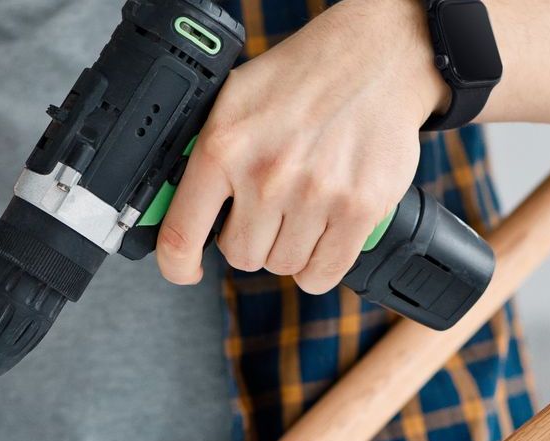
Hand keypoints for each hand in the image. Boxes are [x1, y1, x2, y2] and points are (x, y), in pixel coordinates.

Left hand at [155, 0, 447, 294]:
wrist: (372, 57)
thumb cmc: (302, 78)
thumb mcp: (234, 101)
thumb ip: (206, 154)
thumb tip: (176, 202)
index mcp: (224, 146)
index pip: (181, 235)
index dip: (177, 265)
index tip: (186, 269)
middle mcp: (267, 175)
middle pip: (242, 257)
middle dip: (251, 239)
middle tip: (268, 210)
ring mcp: (315, 196)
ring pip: (284, 265)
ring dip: (290, 247)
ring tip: (302, 208)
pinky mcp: (358, 210)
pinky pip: (323, 274)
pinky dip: (321, 264)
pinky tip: (324, 233)